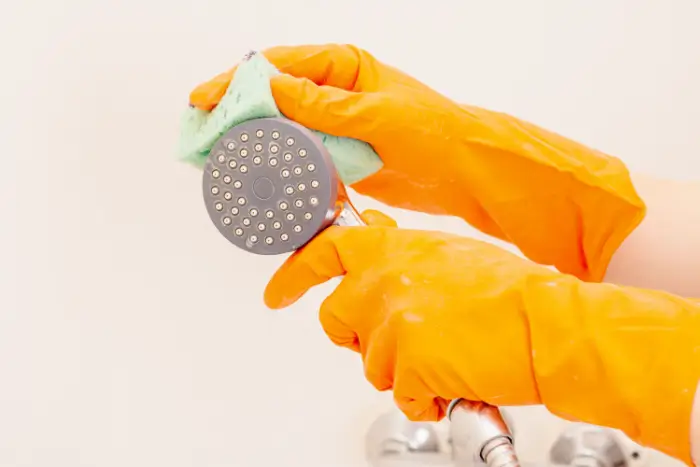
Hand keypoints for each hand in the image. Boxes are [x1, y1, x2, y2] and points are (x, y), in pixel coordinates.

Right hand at [191, 44, 644, 281]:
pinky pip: (302, 166)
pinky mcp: (340, 160)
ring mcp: (335, 129)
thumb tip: (272, 87)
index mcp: (343, 67)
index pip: (278, 67)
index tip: (203, 100)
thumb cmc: (435, 133)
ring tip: (220, 168)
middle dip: (237, 120)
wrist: (467, 175)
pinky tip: (261, 189)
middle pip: (272, 102)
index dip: (237, 82)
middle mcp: (334, 94)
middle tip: (201, 142)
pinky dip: (283, 177)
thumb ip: (326, 105)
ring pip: (283, 137)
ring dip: (255, 153)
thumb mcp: (379, 114)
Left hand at [264, 211, 699, 464]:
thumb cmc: (510, 291)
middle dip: (356, 336)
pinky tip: (452, 382)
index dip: (294, 275)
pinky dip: (422, 398)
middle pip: (335, 318)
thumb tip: (378, 262)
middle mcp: (381, 282)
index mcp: (390, 248)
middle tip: (391, 342)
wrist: (547, 324)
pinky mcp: (407, 365)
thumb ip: (402, 258)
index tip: (278, 292)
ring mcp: (390, 324)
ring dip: (401, 369)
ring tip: (445, 357)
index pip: (322, 253)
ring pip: (370, 363)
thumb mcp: (447, 255)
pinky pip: (398, 395)